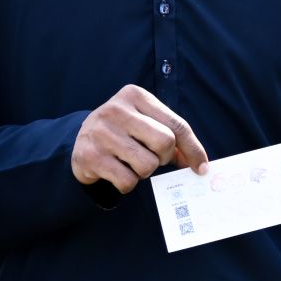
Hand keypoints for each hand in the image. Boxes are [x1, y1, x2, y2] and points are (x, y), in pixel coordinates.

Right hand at [70, 84, 210, 193]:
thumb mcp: (145, 123)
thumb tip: (199, 163)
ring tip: (131, 163)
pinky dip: (128, 184)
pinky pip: (128, 181)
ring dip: (144, 172)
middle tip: (154, 159)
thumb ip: (172, 136)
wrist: (79, 141)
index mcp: (135, 95)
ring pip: (147, 165)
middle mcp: (116, 110)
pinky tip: (117, 172)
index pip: (176, 124)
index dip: (193, 149)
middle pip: (165, 142)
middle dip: (164, 158)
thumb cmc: (123, 132)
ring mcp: (102, 133)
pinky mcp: (91, 156)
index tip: (201, 167)